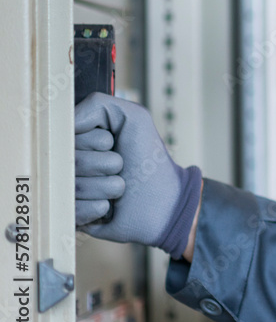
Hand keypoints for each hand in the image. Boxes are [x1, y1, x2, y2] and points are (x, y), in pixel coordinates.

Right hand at [74, 92, 202, 258]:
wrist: (164, 201)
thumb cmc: (148, 159)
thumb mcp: (133, 118)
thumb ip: (97, 105)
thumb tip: (65, 121)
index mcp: (77, 140)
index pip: (69, 136)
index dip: (98, 141)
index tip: (114, 144)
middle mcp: (67, 164)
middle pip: (72, 162)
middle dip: (106, 164)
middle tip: (120, 168)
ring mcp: (68, 191)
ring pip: (73, 186)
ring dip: (107, 187)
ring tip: (119, 188)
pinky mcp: (71, 217)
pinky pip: (74, 210)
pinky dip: (98, 208)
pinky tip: (109, 207)